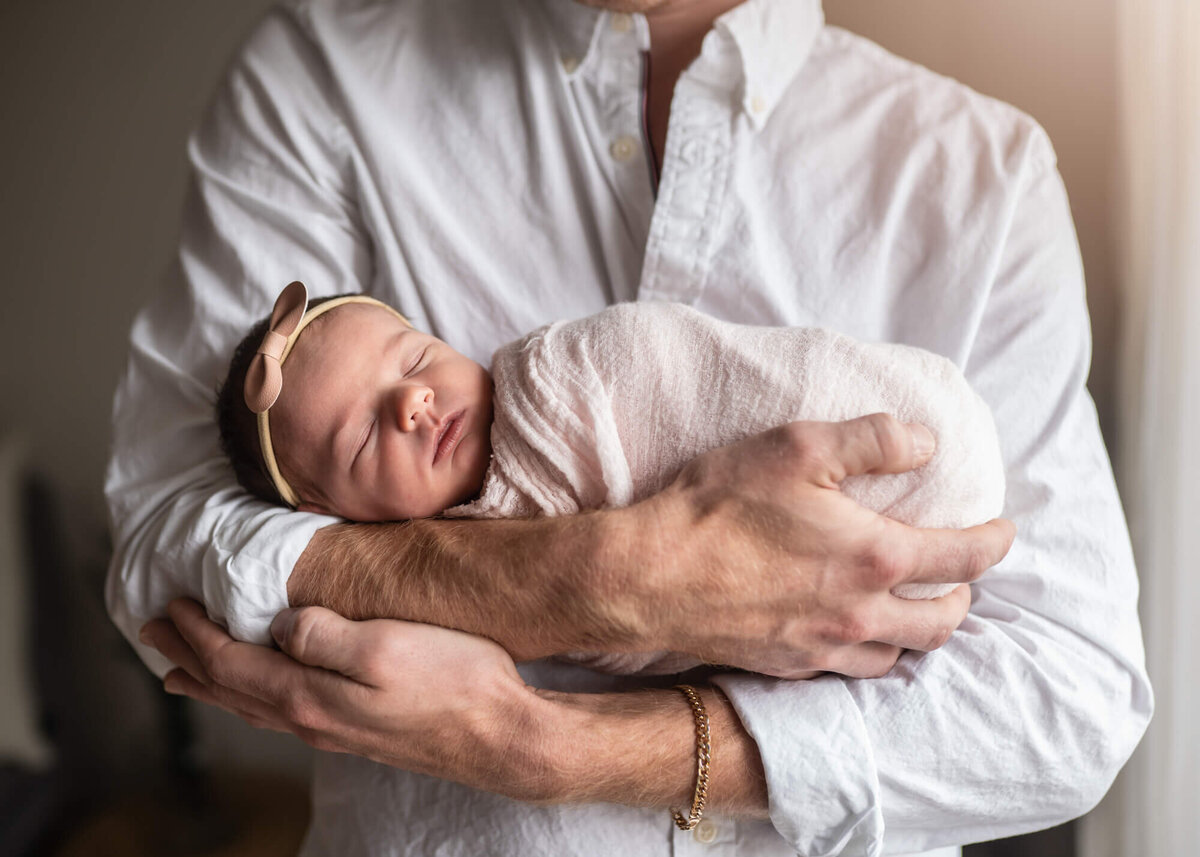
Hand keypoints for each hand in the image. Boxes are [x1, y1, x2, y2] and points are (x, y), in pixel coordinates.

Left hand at [139, 598, 548, 798]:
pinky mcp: (358, 732)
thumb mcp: (385, 644)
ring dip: (214, 685)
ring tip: (186, 673)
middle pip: (232, 688)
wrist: (500, 734)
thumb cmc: (453, 681)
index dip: (196, 633)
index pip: (231, 662)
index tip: (171, 604)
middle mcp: (312, 719)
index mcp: (310, 695)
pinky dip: (251, 698)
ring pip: (254, 706)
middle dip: (189, 659)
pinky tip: (261, 694)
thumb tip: (277, 624)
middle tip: (154, 635)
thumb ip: (323, 634)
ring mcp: (335, 730)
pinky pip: (281, 713)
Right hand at [621, 413, 1015, 678]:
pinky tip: (855, 635)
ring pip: (900, 653)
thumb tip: (928, 442)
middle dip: (965, 597)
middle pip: (943, 620)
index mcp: (875, 556)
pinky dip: (872, 654)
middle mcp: (861, 611)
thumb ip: (874, 440)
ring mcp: (824, 647)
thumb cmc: (720, 508)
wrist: (651, 577)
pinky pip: (851, 672)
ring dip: (921, 632)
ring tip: (914, 609)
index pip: (963, 556)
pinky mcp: (788, 666)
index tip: (1004, 529)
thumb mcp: (798, 447)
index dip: (994, 541)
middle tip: (962, 577)